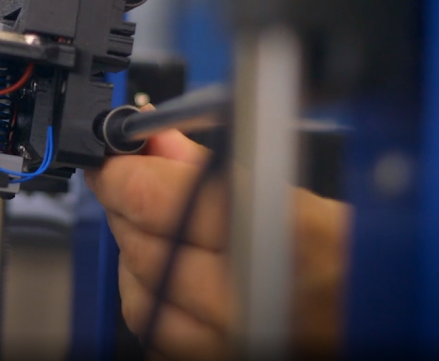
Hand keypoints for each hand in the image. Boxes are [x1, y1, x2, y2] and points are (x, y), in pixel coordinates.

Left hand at [84, 125, 350, 360]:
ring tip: (160, 236)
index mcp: (269, 232)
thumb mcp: (285, 191)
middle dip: (124, 208)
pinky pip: (152, 330)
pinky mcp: (210, 360)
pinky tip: (171, 278)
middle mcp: (243, 295)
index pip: (154, 197)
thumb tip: (150, 139)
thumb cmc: (341, 256)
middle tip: (129, 187)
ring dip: (134, 258)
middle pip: (139, 244)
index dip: (119, 173)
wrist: (369, 315)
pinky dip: (150, 298)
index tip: (109, 161)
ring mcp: (224, 338)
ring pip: (137, 293)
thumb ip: (206, 164)